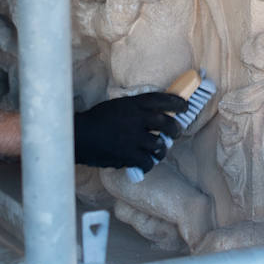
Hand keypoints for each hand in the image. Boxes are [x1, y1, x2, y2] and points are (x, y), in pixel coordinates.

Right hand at [73, 92, 187, 170]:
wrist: (79, 136)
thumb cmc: (96, 120)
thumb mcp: (116, 106)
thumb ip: (134, 108)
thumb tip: (155, 114)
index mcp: (133, 105)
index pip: (161, 100)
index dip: (177, 103)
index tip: (185, 107)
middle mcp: (136, 119)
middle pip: (166, 123)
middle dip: (175, 129)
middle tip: (176, 133)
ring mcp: (132, 138)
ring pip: (159, 145)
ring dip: (162, 150)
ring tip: (160, 151)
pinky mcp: (127, 154)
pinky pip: (147, 161)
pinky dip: (149, 163)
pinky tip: (146, 163)